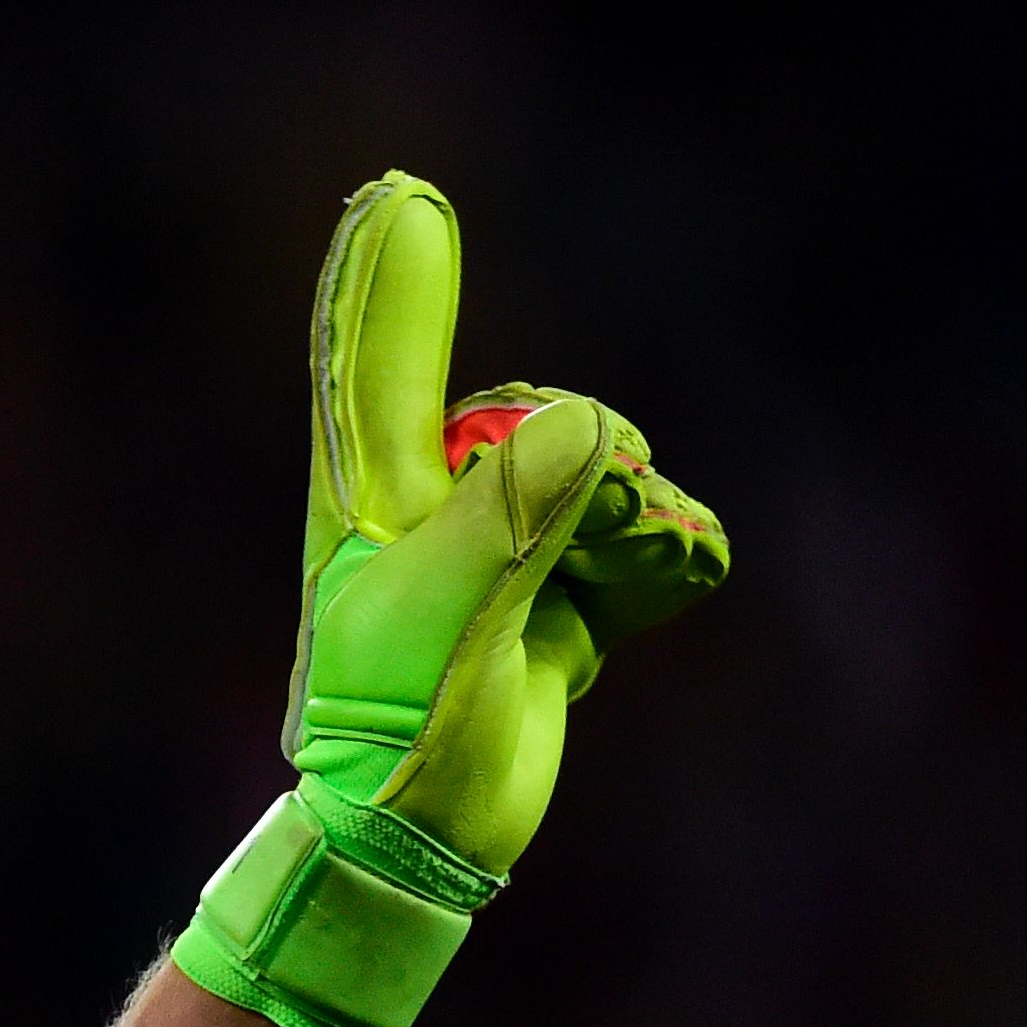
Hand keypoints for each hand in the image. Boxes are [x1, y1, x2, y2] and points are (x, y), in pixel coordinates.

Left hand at [175, 171, 729, 1026]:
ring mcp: (501, 535)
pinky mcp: (559, 583)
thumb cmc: (395, 726)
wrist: (420, 832)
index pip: (374, 365)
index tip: (399, 194)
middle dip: (583, 461)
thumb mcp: (441, 610)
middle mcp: (434, 498)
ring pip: (610, 467)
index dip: (389, 280)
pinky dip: (657, 563)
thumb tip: (588, 429)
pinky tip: (624, 611)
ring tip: (582, 598)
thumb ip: (511, 507)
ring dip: (627, 525)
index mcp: (369, 493)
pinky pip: (645, 529)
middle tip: (559, 549)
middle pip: (545, 413)